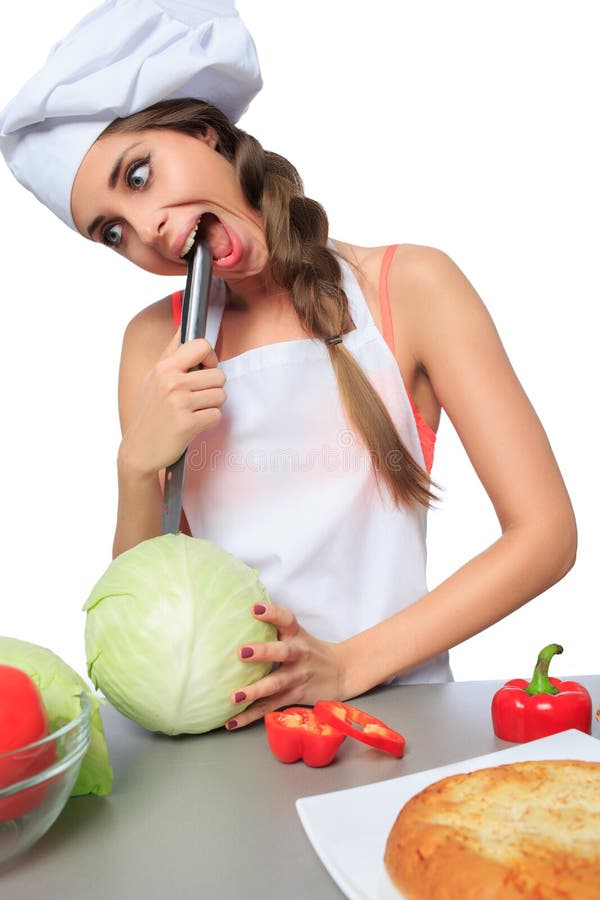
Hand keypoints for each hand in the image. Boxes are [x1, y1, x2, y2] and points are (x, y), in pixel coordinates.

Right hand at [119, 329, 225, 476]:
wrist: (139, 450)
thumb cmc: (150, 413)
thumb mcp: (153, 378)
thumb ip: (171, 353)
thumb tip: (184, 326)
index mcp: (164, 368)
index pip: (201, 346)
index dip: (210, 358)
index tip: (205, 369)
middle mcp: (171, 382)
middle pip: (218, 375)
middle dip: (213, 388)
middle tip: (197, 399)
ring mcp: (179, 403)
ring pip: (221, 395)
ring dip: (212, 405)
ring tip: (194, 411)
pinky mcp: (188, 424)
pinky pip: (217, 415)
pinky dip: (209, 421)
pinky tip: (194, 424)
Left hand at [225, 604, 347, 728]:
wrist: (343, 672)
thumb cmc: (311, 650)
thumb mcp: (298, 634)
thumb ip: (275, 628)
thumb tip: (235, 618)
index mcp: (297, 635)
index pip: (286, 619)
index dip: (272, 613)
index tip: (255, 608)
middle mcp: (298, 655)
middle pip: (282, 652)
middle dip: (262, 652)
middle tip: (241, 652)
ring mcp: (297, 677)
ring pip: (276, 684)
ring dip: (255, 691)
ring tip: (234, 697)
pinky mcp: (293, 697)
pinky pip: (270, 707)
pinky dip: (250, 716)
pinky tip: (231, 722)